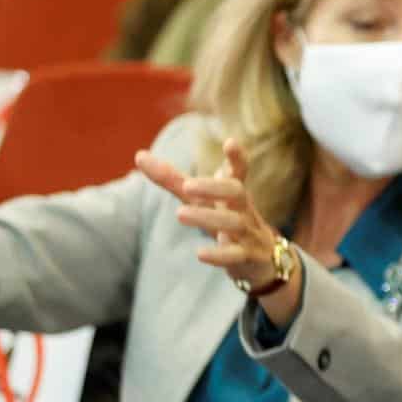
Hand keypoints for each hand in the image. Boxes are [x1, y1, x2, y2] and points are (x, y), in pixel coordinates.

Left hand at [136, 138, 283, 288]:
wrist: (262, 259)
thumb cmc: (226, 221)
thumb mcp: (202, 201)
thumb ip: (173, 181)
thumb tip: (139, 155)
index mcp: (233, 194)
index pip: (238, 172)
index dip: (236, 158)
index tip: (230, 142)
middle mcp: (243, 209)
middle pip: (236, 192)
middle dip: (214, 187)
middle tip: (187, 185)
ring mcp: (248, 233)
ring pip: (233, 223)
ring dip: (207, 217)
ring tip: (179, 213)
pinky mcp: (248, 258)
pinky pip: (236, 256)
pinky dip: (219, 255)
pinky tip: (199, 253)